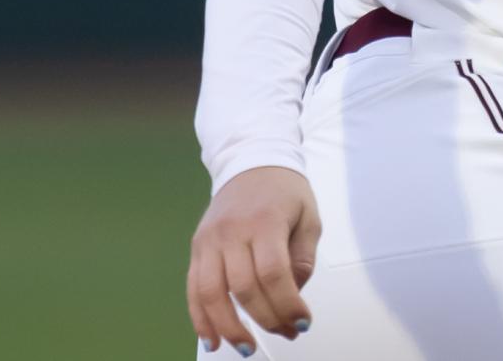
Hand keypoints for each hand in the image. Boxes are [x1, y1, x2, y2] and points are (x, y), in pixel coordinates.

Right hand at [187, 165, 319, 352]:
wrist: (251, 161)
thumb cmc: (284, 191)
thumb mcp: (308, 217)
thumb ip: (303, 258)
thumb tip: (293, 296)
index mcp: (265, 221)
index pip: (273, 273)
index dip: (287, 305)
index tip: (302, 323)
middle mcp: (232, 231)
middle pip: (243, 288)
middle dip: (266, 319)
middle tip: (285, 334)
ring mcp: (210, 240)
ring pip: (211, 293)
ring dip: (228, 327)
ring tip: (246, 348)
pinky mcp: (197, 247)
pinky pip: (194, 289)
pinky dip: (201, 318)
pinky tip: (213, 339)